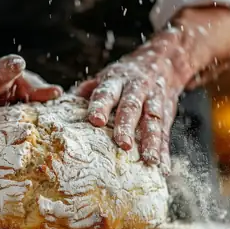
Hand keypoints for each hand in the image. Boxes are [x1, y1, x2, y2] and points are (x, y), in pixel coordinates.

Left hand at [76, 7, 229, 170]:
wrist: (163, 61)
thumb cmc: (126, 76)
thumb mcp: (107, 76)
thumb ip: (87, 90)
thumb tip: (62, 105)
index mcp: (117, 80)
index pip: (107, 93)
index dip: (100, 106)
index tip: (94, 121)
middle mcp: (137, 89)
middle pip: (132, 107)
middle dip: (127, 126)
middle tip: (123, 145)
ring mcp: (154, 100)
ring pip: (153, 121)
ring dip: (152, 141)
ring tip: (149, 160)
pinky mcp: (167, 113)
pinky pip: (166, 133)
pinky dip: (165, 151)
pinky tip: (163, 168)